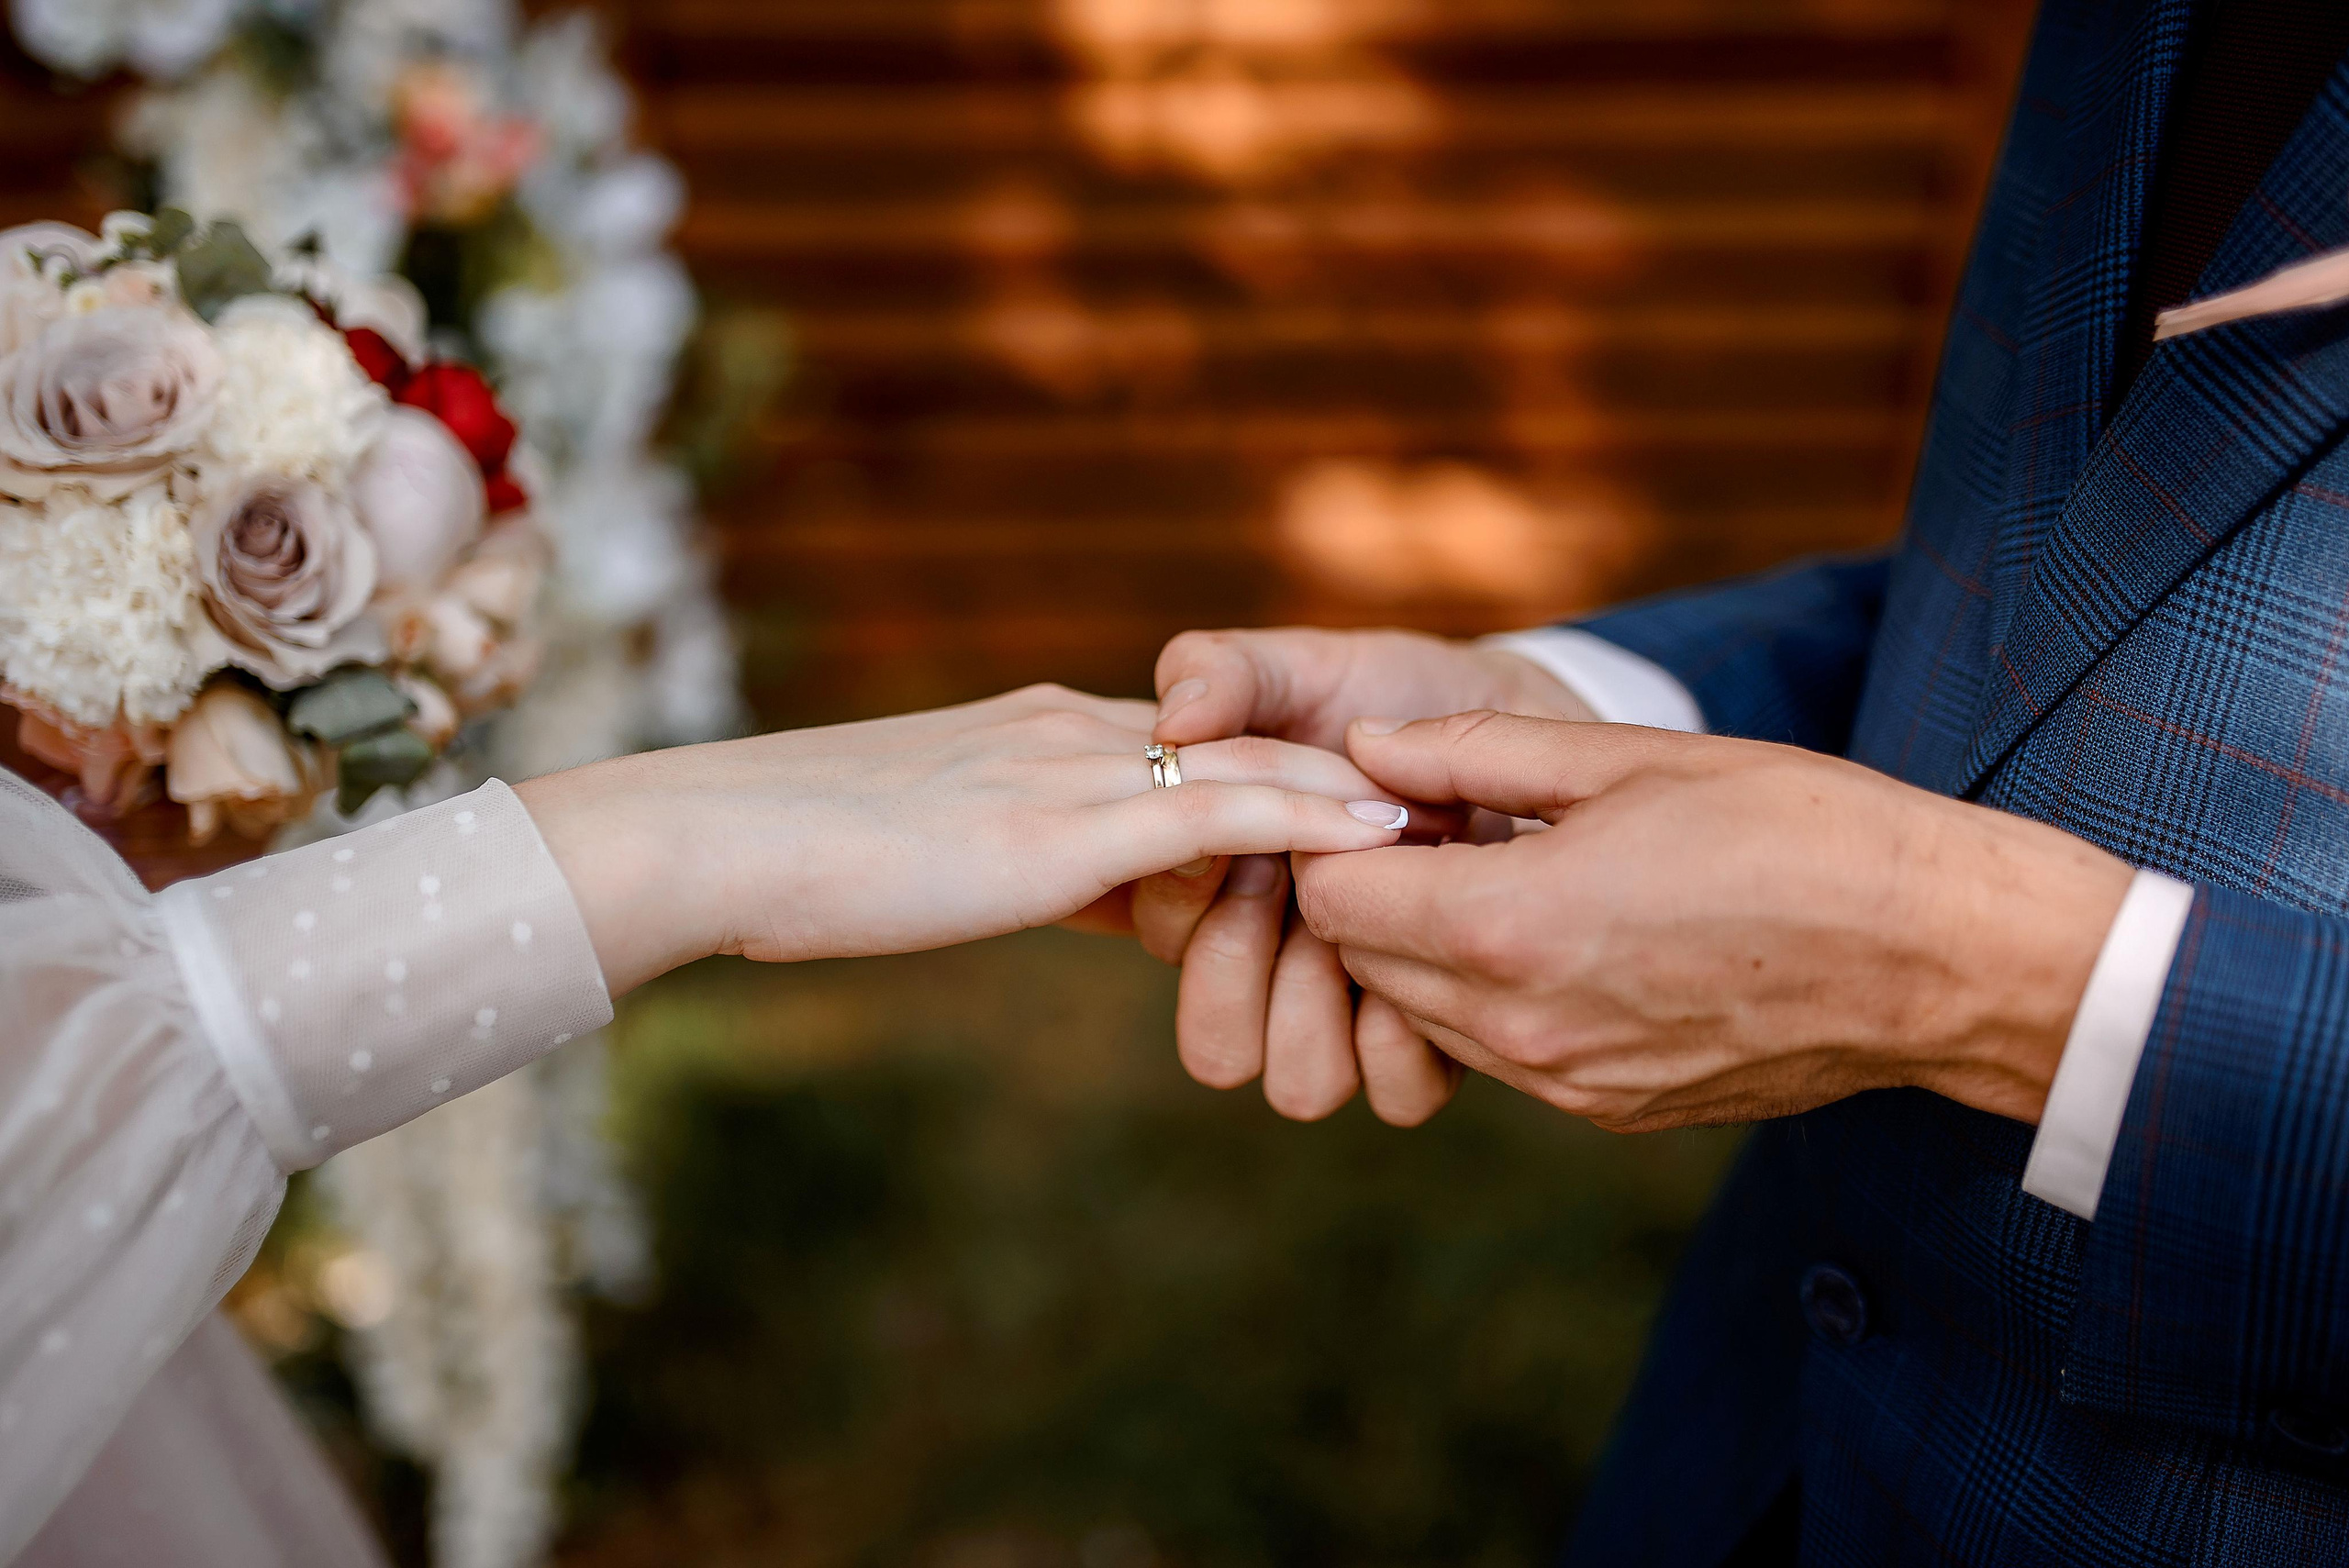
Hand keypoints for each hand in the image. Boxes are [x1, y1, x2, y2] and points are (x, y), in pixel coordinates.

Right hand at [515, 685, 1412, 994]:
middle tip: (1445, 799)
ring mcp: (1074, 770)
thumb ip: (1009, 850)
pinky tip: (1379, 840)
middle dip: (1343, 769)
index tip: (1367, 793)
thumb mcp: (929, 844)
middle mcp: (1074, 729)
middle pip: (1244, 740)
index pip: (1191, 743)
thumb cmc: (797, 852)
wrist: (718, 836)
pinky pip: (1219, 814)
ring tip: (1450, 812)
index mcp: (1041, 730)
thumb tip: (1055, 888)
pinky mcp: (1065, 827)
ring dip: (1354, 791)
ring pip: (1254, 766)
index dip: (1283, 767)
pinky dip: (1308, 821)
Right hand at [1131, 628, 1590, 1124]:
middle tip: (1305, 870)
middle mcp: (1268, 972)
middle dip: (1255, 962)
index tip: (1246, 831)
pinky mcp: (1428, 1044)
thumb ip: (1222, 672)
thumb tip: (1176, 721)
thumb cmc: (1389, 694)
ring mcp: (1346, 1017)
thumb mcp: (1301, 666)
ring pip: (1301, 1084)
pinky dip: (1415, 1029)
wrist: (1515, 722)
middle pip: (1217, 1043)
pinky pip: (1397, 1094)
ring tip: (1384, 905)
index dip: (1187, 896)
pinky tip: (1445, 944)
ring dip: (1338, 1000)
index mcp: (1208, 894)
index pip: (1159, 942)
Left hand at [1294, 712, 2132, 1131]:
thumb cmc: (1795, 830)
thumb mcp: (1625, 759)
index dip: (1343, 834)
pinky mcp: (1607, 1111)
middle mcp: (1516, 1026)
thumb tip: (1365, 744)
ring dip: (1431, 948)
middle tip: (1447, 824)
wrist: (1933, 956)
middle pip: (1362, 962)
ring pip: (1423, 1016)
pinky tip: (1568, 934)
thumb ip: (1472, 753)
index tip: (1398, 793)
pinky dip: (1495, 996)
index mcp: (1506, 927)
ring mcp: (1562, 1083)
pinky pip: (1499, 1053)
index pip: (1332, 896)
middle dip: (1376, 890)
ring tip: (1511, 873)